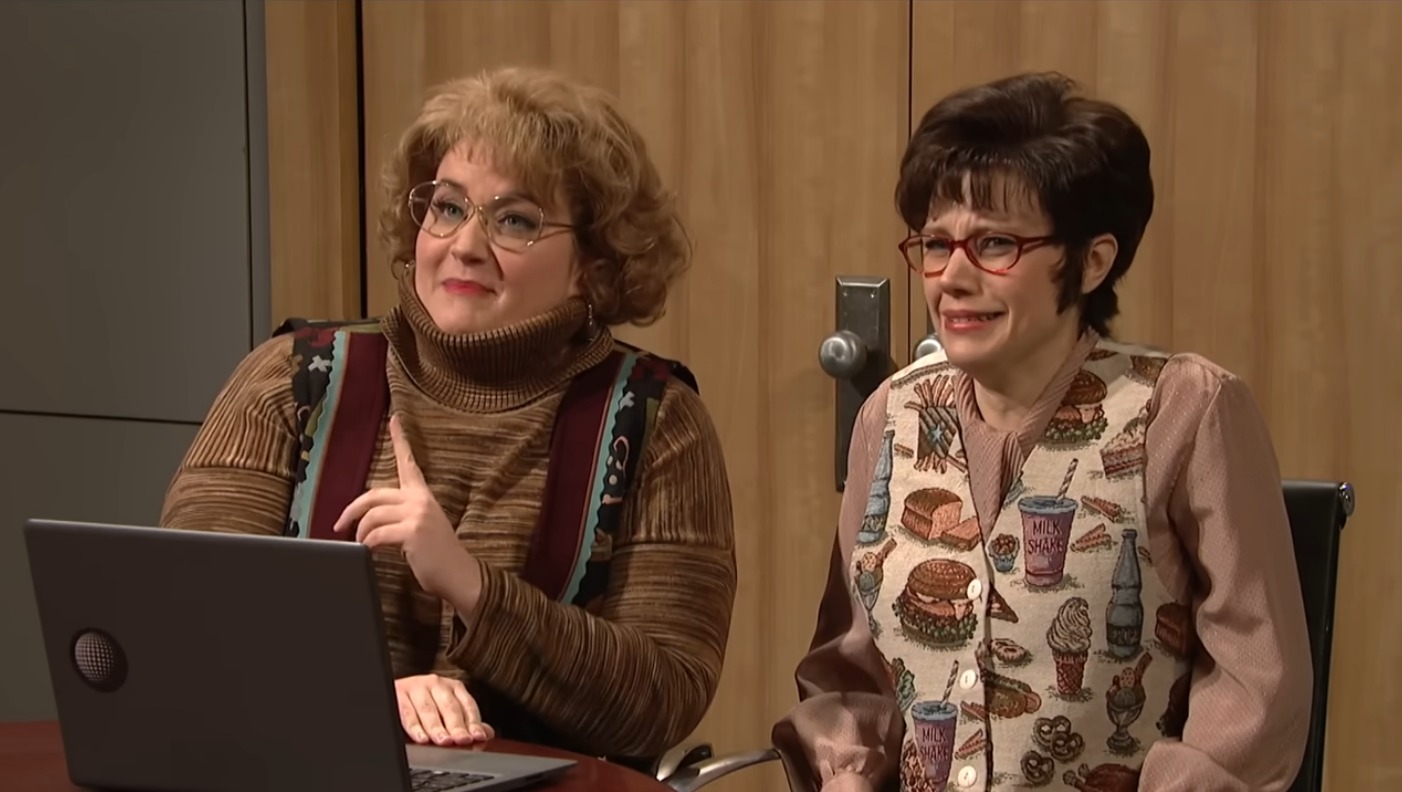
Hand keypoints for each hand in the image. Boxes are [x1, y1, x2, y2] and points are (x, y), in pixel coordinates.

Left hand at [334, 414, 481, 607]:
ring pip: (372, 515)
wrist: (459, 574)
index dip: (400, 439)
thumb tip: (371, 520)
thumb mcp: (423, 526)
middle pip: (374, 494)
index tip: (394, 419)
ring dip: (360, 532)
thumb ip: (402, 515)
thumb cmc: (438, 555)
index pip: (409, 462)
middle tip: (340, 524)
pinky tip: (369, 551)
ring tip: (360, 544)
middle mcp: (420, 500)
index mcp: (423, 496)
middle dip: (352, 509)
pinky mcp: (412, 531)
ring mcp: (417, 514)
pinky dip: (368, 543)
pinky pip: (377, 533)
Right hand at [395, 674, 494, 745]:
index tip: (478, 736)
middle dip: (456, 726)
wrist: (396, 691)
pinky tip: (422, 739)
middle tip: (462, 740)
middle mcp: (436, 684)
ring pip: (429, 710)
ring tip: (444, 741)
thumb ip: (466, 721)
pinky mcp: (399, 693)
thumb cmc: (425, 702)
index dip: (473, 722)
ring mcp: (417, 687)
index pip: (467, 705)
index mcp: (453, 687)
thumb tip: (487, 733)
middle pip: (449, 707)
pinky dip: (415, 728)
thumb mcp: (446, 709)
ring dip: (437, 728)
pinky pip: (408, 712)